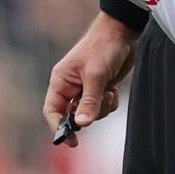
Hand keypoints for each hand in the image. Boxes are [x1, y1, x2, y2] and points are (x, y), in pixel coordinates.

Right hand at [41, 13, 137, 146]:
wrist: (122, 32)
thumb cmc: (103, 47)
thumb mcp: (95, 75)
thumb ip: (89, 101)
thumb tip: (81, 125)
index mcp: (60, 81)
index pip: (52, 111)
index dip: (59, 127)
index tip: (72, 140)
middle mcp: (69, 87)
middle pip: (72, 116)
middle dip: (88, 114)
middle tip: (101, 104)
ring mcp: (84, 89)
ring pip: (89, 113)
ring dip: (101, 108)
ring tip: (109, 92)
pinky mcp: (99, 89)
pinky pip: (102, 107)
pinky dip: (109, 102)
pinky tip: (113, 89)